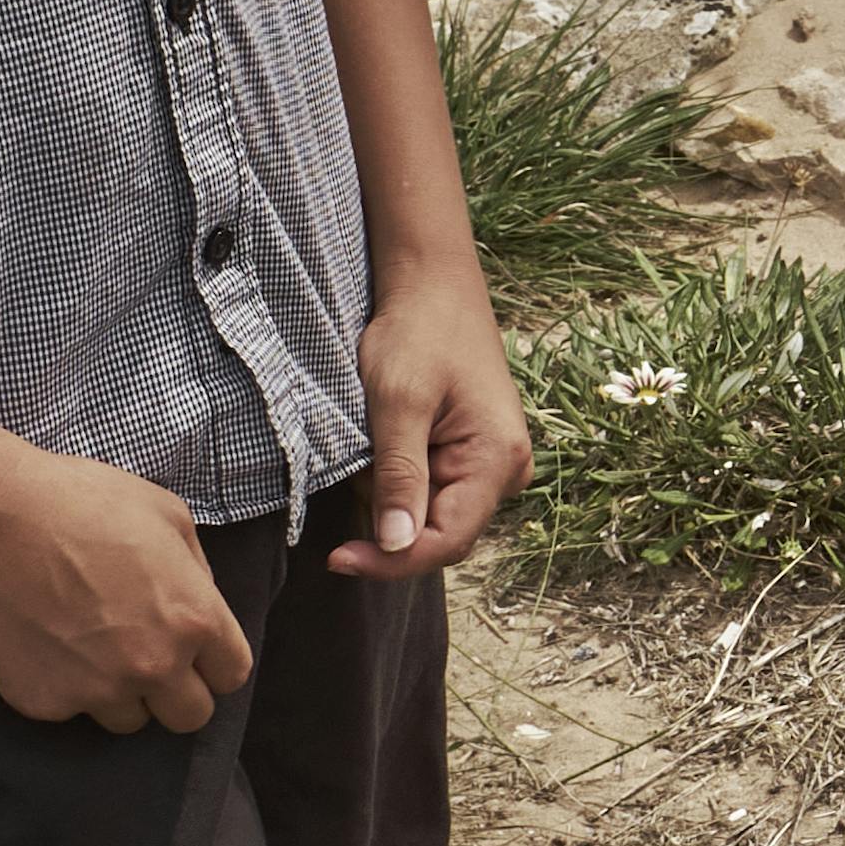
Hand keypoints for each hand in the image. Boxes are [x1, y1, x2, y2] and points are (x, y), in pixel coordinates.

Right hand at [0, 446, 252, 734]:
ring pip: (128, 720)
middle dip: (175, 693)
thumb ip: (196, 572)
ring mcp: (96, 691)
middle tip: (145, 659)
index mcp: (194, 620)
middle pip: (190, 717)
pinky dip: (63, 686)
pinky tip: (44, 643)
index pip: (231, 675)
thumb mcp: (166, 515)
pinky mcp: (43, 703)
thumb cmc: (78, 501)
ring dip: (119, 693)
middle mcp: (153, 666)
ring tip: (89, 646)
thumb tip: (200, 602)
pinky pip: (69, 710)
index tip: (194, 652)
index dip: (214, 663)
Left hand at [331, 259, 529, 580]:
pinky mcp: (473, 454)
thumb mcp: (398, 402)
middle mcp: (507, 470)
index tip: (337, 559)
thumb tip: (396, 545)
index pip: (446, 541)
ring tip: (366, 448)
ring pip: (432, 515)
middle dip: (389, 525)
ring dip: (389, 498)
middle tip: (345, 489)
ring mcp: (493, 463)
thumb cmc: (418, 332)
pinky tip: (379, 445)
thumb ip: (399, 476)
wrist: (434, 285)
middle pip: (442, 534)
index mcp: (497, 459)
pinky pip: (432, 490)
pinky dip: (396, 480)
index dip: (392, 560)